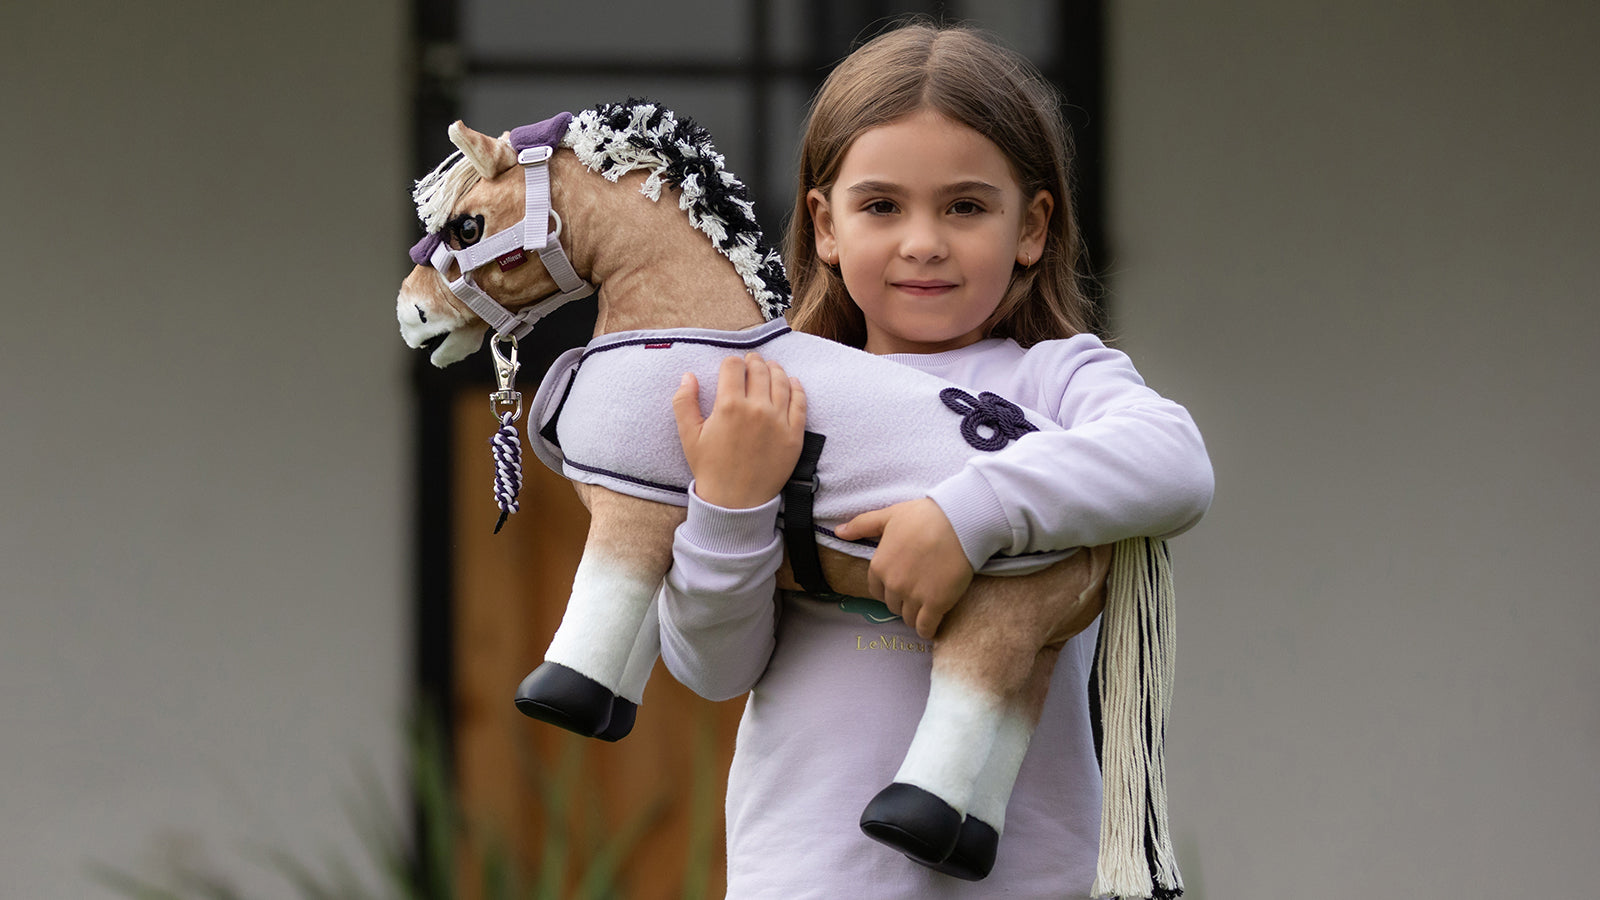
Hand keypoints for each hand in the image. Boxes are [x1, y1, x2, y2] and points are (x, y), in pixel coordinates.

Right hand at [672, 352, 805, 508]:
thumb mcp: (688, 436)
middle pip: (759, 369)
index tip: (731, 367)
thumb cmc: (710, 469)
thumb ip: (684, 402)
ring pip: (781, 381)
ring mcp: (779, 421)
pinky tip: (792, 383)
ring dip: (775, 369)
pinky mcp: (795, 434)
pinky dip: (796, 388)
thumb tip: (688, 376)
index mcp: (729, 405)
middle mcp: (757, 408)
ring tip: (770, 367)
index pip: (733, 366)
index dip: (731, 362)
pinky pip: (800, 402)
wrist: (735, 502)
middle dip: (753, 361)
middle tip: (751, 362)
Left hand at [835, 498, 972, 638]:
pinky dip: (927, 630)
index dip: (888, 589)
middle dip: (902, 601)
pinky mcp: (936, 604)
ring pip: (908, 618)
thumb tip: (838, 531)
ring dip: (914, 615)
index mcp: (879, 566)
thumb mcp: (888, 515)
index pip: (876, 591)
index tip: (901, 584)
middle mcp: (893, 585)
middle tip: (917, 592)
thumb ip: (862, 525)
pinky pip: (925, 627)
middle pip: (893, 605)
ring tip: (925, 608)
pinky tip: (931, 627)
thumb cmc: (924, 516)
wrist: (958, 522)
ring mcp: (914, 596)